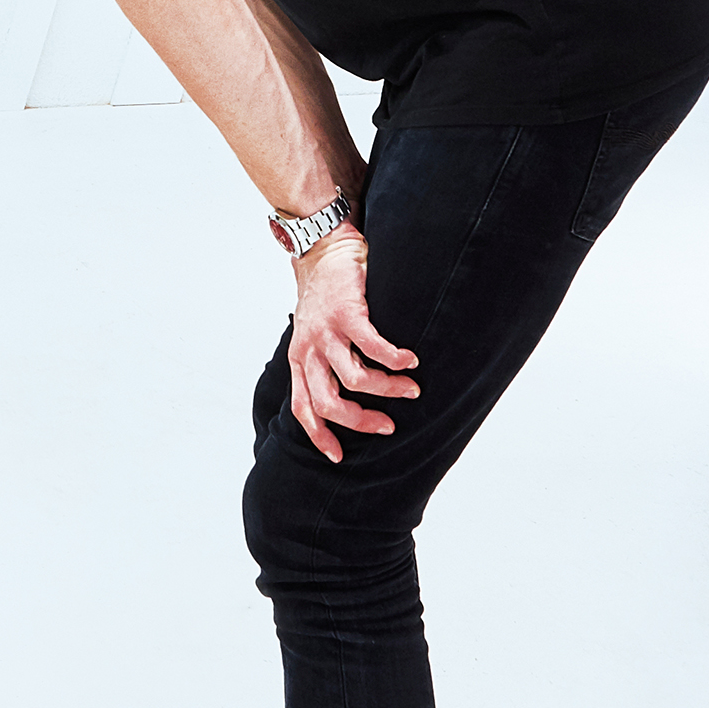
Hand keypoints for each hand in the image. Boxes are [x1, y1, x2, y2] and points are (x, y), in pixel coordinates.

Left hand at [287, 227, 418, 463]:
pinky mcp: (347, 313)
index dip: (320, 436)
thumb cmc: (324, 296)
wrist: (322, 251)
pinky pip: (373, 346)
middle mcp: (308, 350)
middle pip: (329, 403)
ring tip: (411, 388)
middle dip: (361, 421)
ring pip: (354, 379)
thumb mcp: (312, 335)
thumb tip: (348, 396)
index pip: (304, 408)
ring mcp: (326, 332)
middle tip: (388, 426)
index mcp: (298, 359)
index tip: (340, 457)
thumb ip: (324, 362)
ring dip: (387, 389)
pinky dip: (394, 359)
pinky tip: (410, 360)